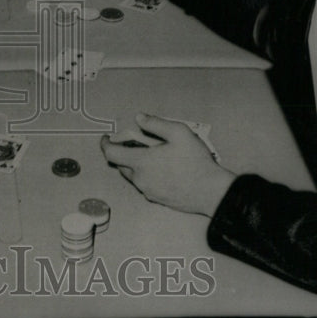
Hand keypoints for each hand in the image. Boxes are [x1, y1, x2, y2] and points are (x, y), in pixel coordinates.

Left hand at [100, 113, 235, 216]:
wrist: (211, 192)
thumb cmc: (196, 163)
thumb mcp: (178, 133)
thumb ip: (155, 123)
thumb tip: (139, 118)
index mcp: (141, 162)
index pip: (111, 154)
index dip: (105, 144)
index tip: (105, 138)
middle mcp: (140, 179)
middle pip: (121, 165)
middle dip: (124, 152)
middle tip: (137, 142)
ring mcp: (148, 191)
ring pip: (133, 175)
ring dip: (136, 164)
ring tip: (154, 154)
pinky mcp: (157, 199)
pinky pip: (145, 184)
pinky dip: (146, 174)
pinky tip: (163, 168)